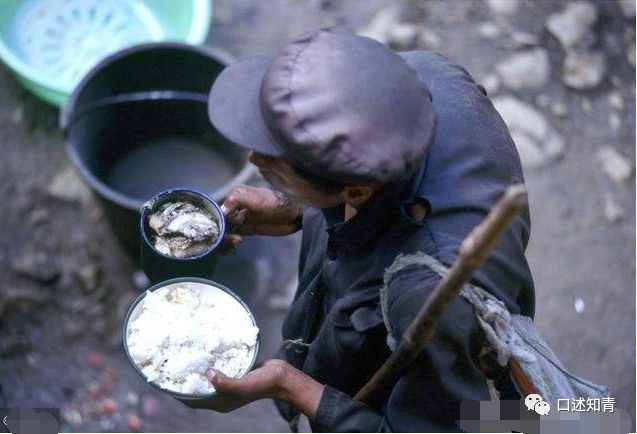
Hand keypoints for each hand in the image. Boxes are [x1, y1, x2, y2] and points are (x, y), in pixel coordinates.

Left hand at [179, 359, 323, 420]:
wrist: (282, 377)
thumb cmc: (264, 383)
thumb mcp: (243, 385)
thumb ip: (225, 383)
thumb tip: (207, 374)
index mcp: (220, 402)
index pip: (192, 400)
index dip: (178, 393)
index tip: (166, 380)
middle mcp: (221, 394)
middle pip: (197, 388)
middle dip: (184, 379)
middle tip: (172, 362)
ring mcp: (228, 383)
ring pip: (206, 377)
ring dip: (196, 368)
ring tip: (184, 354)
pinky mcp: (234, 372)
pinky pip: (218, 368)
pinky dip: (210, 361)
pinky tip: (206, 348)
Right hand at [221, 185, 302, 246]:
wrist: (294, 213)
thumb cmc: (275, 202)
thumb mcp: (255, 198)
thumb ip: (236, 200)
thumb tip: (221, 211)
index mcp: (234, 196)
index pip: (217, 209)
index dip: (215, 220)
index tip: (218, 229)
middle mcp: (235, 206)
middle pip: (220, 221)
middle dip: (220, 230)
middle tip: (229, 236)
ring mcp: (241, 218)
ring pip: (226, 229)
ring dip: (226, 236)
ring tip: (236, 240)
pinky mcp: (248, 228)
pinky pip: (234, 235)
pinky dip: (232, 240)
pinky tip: (236, 241)